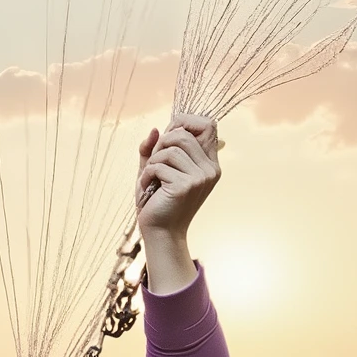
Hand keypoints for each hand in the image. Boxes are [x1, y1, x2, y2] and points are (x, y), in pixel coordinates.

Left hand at [135, 113, 220, 249]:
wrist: (160, 233)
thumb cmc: (158, 201)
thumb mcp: (156, 169)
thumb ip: (154, 148)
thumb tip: (155, 129)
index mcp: (209, 163)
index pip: (208, 125)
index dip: (185, 123)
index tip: (168, 136)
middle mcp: (209, 169)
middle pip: (183, 134)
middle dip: (161, 145)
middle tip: (154, 163)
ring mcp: (200, 178)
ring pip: (170, 149)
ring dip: (153, 161)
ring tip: (150, 178)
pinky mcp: (185, 186)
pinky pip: (160, 166)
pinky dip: (147, 175)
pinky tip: (148, 188)